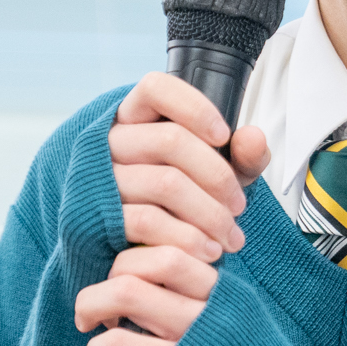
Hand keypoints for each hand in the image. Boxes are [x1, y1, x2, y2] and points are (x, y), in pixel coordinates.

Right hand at [74, 72, 270, 345]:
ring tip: (232, 238)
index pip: (156, 88)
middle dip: (217, 176)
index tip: (223, 136)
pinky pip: (146, 222)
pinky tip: (207, 252)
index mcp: (136, 118)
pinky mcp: (94, 217)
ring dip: (209, 213)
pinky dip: (186, 238)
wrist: (133, 257)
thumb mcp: (214, 179)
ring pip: (164, 184)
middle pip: (170, 141)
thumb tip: (252, 137)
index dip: (192, 106)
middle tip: (240, 208)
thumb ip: (241, 158)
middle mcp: (110, 141)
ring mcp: (99, 179)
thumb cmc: (181, 205)